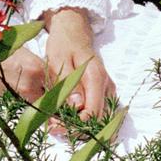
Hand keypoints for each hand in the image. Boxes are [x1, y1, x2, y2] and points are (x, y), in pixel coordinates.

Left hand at [43, 7, 115, 124]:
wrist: (73, 31)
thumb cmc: (64, 44)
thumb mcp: (58, 61)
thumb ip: (68, 84)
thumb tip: (77, 107)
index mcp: (96, 78)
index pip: (93, 113)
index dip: (75, 125)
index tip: (55, 126)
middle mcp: (106, 86)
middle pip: (98, 120)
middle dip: (77, 129)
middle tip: (54, 128)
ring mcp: (107, 90)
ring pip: (99, 119)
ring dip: (80, 127)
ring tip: (57, 124)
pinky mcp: (103, 92)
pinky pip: (97, 112)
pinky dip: (83, 120)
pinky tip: (66, 118)